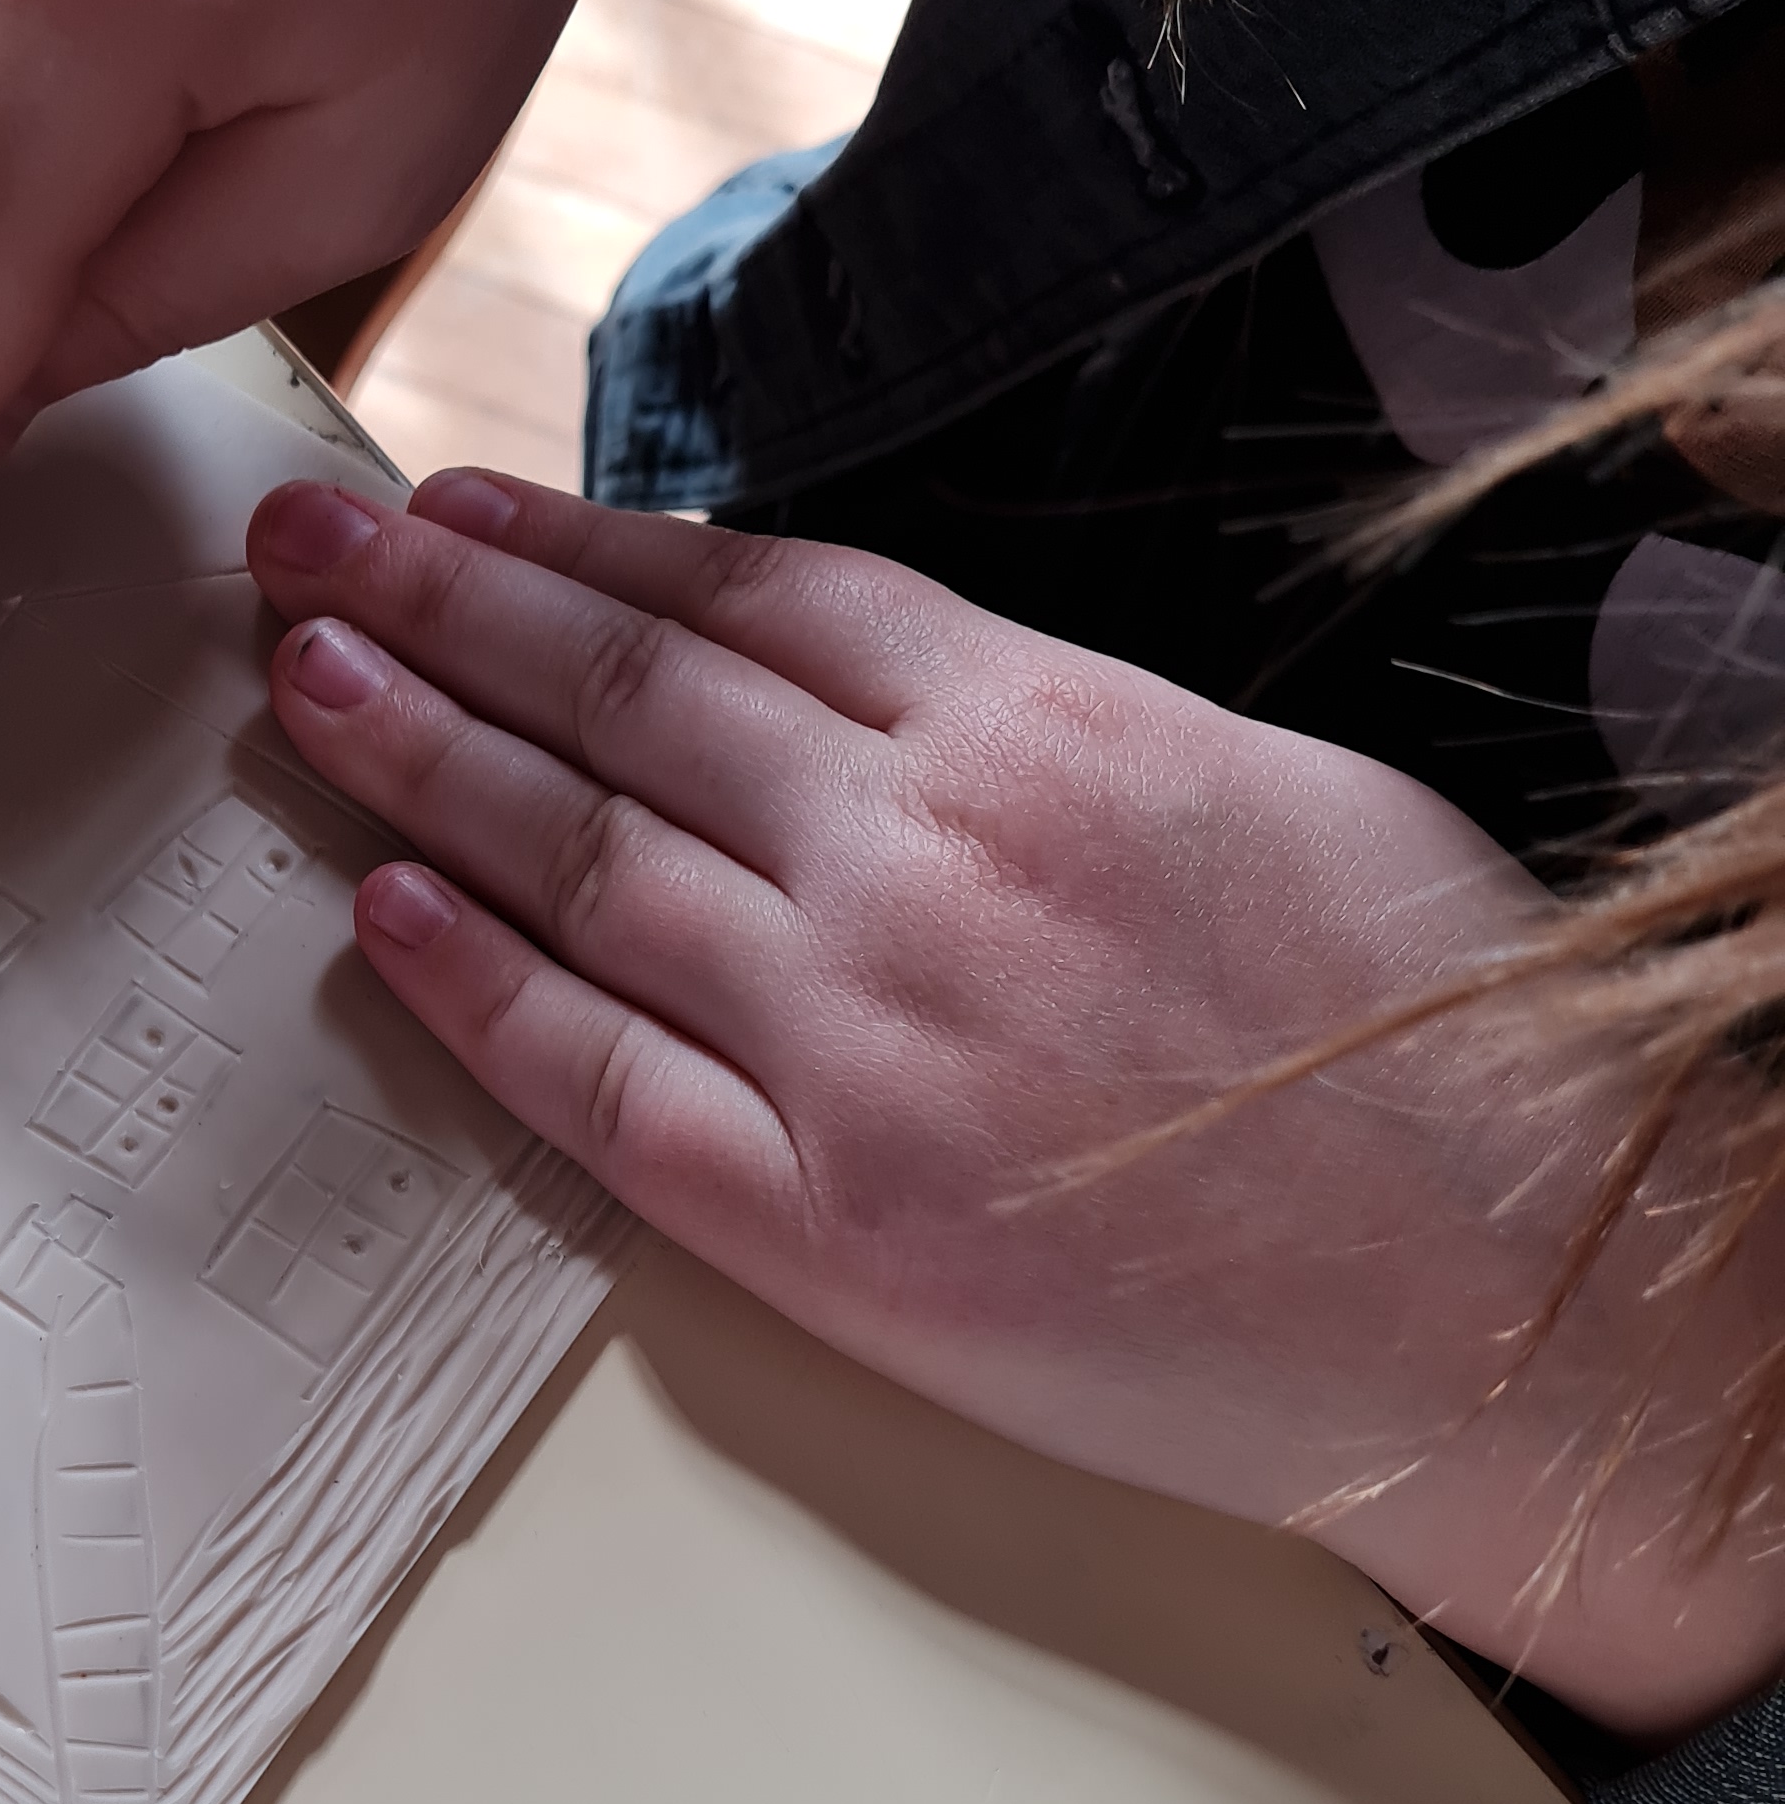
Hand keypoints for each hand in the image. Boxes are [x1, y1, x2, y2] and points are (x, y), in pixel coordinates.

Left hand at [247, 468, 1784, 1738]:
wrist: (1502, 1295)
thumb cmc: (1417, 1041)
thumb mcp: (1258, 785)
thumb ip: (1046, 730)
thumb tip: (877, 692)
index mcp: (1037, 729)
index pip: (744, 597)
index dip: (578, 543)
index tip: (463, 507)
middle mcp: (918, 862)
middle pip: (620, 698)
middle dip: (440, 601)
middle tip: (303, 542)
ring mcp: (855, 1044)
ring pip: (576, 860)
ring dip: (415, 757)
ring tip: (302, 679)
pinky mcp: (824, 1223)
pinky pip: (599, 1083)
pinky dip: (474, 991)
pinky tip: (378, 912)